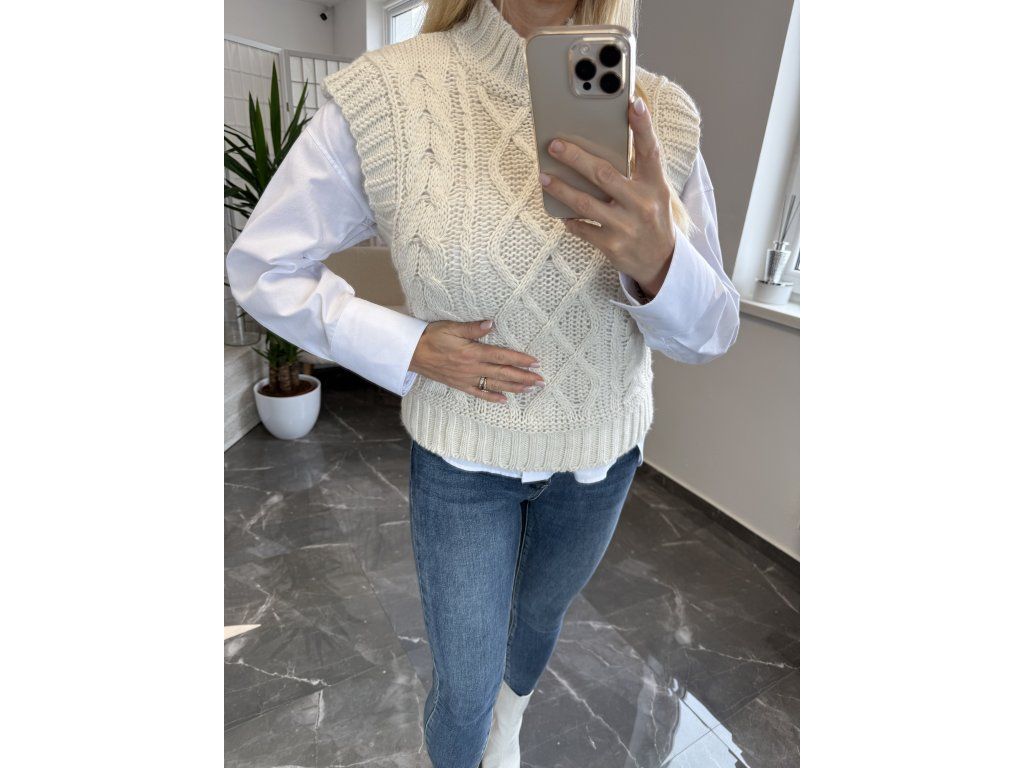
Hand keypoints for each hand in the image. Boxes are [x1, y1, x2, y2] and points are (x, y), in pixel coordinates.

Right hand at [409, 319, 544, 403]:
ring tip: (530, 389)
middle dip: (524, 377)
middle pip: (503, 373)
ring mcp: (467, 379)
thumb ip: (473, 328)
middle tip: (541, 381)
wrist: (411, 353)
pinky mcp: (460, 385)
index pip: (502, 356)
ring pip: (495, 385)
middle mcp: (472, 368)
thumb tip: (492, 324)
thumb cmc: (432, 337)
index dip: (520, 360)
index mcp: (473, 352)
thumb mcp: (451, 327)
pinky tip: (504, 400)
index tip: (535, 362)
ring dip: (514, 387)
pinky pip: (479, 393)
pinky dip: (492, 397)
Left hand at [539, 95, 674, 296]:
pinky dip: (570, 219)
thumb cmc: (652, 217)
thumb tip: (603, 143)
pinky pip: (582, 228)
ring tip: (544, 177)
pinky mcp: (612, 246)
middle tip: (555, 145)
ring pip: (585, 203)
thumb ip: (637, 170)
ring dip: (561, 188)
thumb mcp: (655, 191)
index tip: (633, 104)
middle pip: (604, 175)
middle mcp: (642, 205)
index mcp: (656, 186)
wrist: (661, 261)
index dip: (643, 127)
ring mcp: (626, 226)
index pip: (651, 151)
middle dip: (576, 158)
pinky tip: (561, 211)